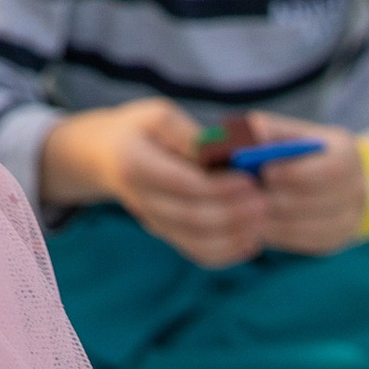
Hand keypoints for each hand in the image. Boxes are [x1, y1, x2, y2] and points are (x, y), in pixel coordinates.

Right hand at [39, 98, 266, 264]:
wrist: (104, 157)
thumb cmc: (138, 128)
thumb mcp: (159, 115)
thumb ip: (190, 135)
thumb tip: (226, 154)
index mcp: (136, 165)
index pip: (184, 184)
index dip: (220, 186)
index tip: (250, 179)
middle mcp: (143, 201)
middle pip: (194, 218)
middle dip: (235, 212)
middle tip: (265, 201)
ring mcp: (154, 223)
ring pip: (198, 243)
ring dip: (235, 236)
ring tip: (263, 220)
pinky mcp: (166, 234)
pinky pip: (198, 253)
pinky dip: (228, 252)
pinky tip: (252, 240)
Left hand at [238, 114, 368, 250]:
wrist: (342, 178)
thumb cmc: (307, 150)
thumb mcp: (298, 133)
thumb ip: (273, 131)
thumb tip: (248, 133)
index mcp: (347, 157)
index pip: (328, 171)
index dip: (294, 173)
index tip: (263, 173)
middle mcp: (356, 191)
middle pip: (315, 203)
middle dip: (278, 200)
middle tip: (246, 197)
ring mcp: (348, 221)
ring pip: (308, 228)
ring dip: (273, 222)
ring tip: (245, 213)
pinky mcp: (334, 241)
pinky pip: (304, 242)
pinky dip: (278, 236)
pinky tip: (256, 227)